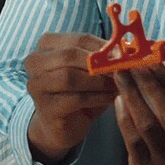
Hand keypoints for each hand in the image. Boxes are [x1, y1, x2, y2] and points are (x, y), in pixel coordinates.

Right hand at [24, 33, 115, 163]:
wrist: (63, 126)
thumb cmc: (80, 91)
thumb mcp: (91, 69)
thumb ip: (105, 57)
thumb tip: (129, 47)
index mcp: (46, 45)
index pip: (79, 39)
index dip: (104, 46)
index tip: (125, 54)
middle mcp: (34, 62)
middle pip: (70, 55)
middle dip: (100, 63)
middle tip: (122, 70)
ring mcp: (36, 85)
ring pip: (70, 77)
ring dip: (99, 81)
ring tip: (118, 85)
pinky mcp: (45, 107)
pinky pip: (75, 99)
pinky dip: (97, 98)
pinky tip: (111, 99)